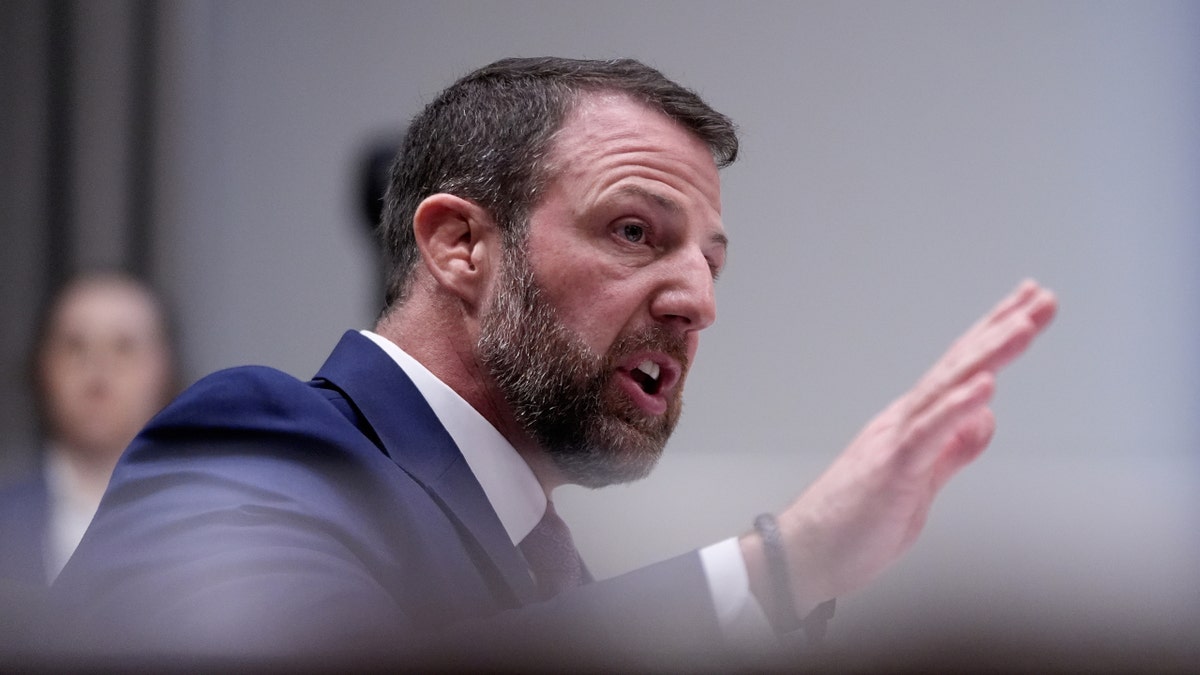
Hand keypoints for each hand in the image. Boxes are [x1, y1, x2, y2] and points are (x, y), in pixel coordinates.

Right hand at [742, 280, 1057, 619]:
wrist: (805, 555)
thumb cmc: (854, 524)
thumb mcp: (922, 486)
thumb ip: (953, 450)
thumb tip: (985, 418)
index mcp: (913, 425)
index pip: (961, 372)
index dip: (994, 337)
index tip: (1026, 308)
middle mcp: (904, 420)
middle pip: (960, 366)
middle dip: (1003, 329)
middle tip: (1042, 297)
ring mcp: (896, 440)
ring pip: (947, 388)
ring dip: (988, 354)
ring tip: (1023, 325)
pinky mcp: (892, 469)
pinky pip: (928, 433)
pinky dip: (956, 407)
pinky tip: (985, 387)